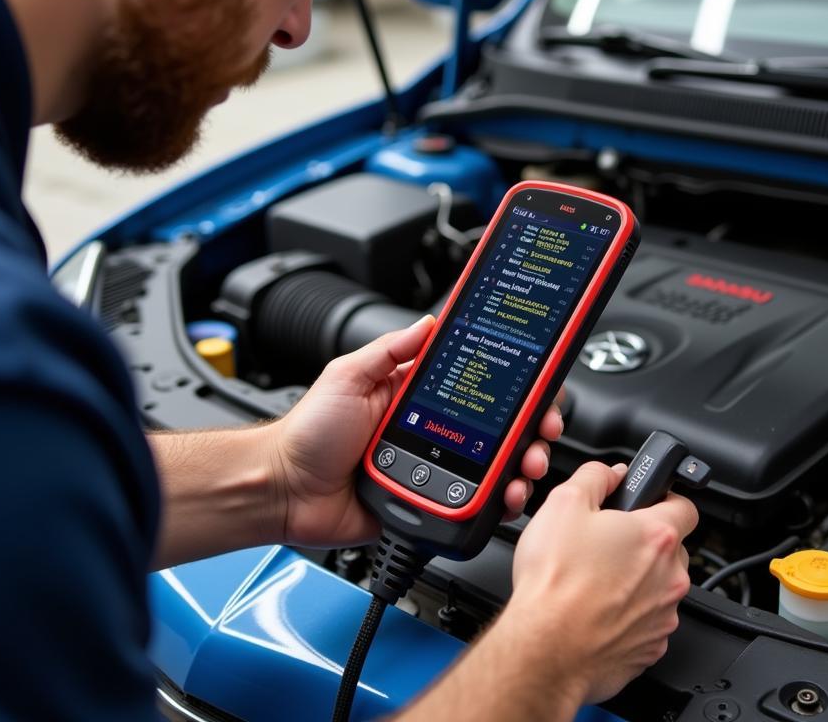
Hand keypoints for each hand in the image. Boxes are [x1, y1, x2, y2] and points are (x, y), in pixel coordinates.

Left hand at [267, 316, 564, 547]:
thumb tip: (428, 321)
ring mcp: (434, 468)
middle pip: (497, 428)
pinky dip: (497, 503)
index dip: (511, 384)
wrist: (284, 489)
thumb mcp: (348, 375)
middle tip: (544, 430)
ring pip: (492, 468)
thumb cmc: (309, 432)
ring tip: (528, 466)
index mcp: (416, 395)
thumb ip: (389, 349)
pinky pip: (470, 505)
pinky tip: (506, 497)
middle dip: (531, 428)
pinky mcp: (429, 504)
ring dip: (521, 466)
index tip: (536, 384)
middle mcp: (432, 430)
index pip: (476, 383)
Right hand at [507, 462, 697, 704]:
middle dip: (644, 542)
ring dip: (637, 580)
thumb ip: (595, 476)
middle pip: (671, 549)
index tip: (648, 503)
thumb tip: (610, 473)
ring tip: (595, 579)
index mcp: (655, 536)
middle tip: (608, 542)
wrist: (546, 650)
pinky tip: (597, 610)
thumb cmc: (555, 582)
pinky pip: (647, 622)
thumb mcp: (564, 503)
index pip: (686, 506)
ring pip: (659, 587)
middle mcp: (669, 578)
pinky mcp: (650, 649)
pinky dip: (628, 615)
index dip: (666, 499)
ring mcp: (663, 617)